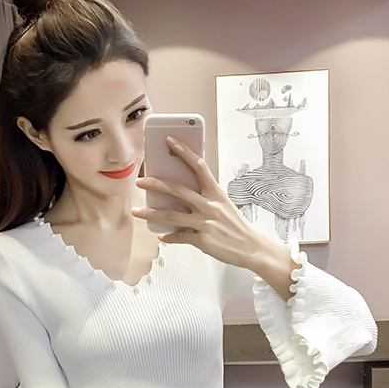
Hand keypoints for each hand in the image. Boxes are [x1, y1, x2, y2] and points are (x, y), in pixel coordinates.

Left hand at [132, 135, 264, 269]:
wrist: (251, 247)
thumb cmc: (236, 226)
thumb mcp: (223, 205)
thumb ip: (204, 197)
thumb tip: (180, 194)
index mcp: (216, 193)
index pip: (198, 166)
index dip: (184, 151)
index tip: (170, 141)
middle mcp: (210, 206)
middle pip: (178, 190)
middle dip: (155, 184)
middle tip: (140, 181)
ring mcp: (205, 223)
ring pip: (171, 216)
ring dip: (151, 213)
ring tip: (137, 211)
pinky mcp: (202, 240)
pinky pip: (179, 237)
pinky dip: (168, 237)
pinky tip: (160, 235)